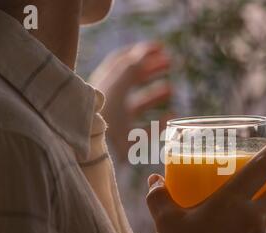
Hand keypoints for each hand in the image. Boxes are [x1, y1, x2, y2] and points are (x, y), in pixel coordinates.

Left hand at [89, 42, 171, 161]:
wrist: (93, 153)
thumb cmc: (101, 116)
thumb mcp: (117, 86)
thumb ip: (131, 68)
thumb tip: (145, 50)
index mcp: (103, 87)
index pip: (120, 62)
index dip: (140, 52)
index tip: (160, 47)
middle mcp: (108, 103)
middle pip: (130, 82)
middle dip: (150, 70)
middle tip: (169, 62)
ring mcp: (116, 123)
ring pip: (137, 105)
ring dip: (155, 95)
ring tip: (171, 89)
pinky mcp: (124, 143)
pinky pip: (143, 130)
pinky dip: (158, 123)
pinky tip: (172, 117)